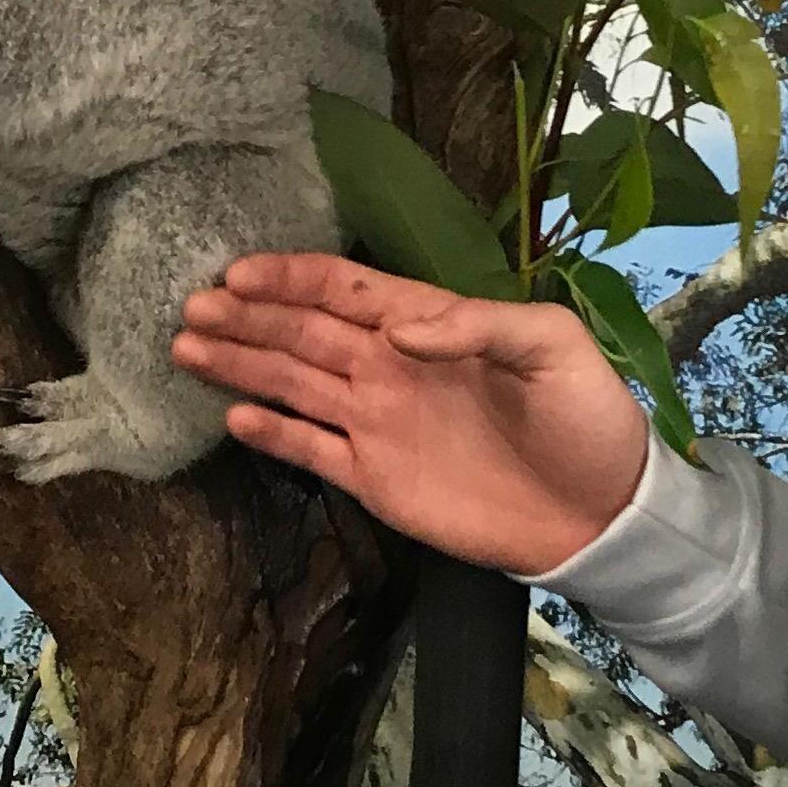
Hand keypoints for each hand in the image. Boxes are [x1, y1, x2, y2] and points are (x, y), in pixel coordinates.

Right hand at [172, 254, 652, 576]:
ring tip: (186, 346)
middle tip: (192, 306)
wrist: (601, 513)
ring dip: (241, 363)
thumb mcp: (553, 347)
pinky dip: (272, 433)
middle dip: (247, 317)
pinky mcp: (375, 477)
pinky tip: (233, 415)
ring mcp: (377, 422)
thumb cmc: (585, 416)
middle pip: (303, 332)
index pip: (345, 290)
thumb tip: (397, 331)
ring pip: (293, 382)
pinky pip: (312, 450)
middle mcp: (389, 366)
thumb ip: (476, 325)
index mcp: (428, 324)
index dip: (291, 278)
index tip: (239, 273)